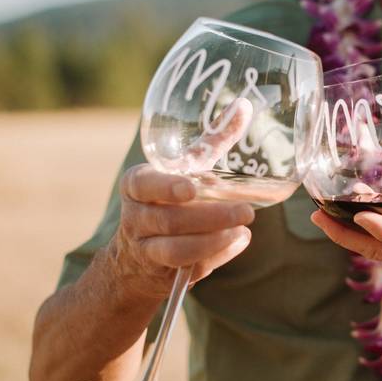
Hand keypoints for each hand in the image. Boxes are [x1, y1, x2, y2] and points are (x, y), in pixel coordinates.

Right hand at [109, 99, 256, 297]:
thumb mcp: (184, 169)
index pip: (143, 184)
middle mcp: (135, 217)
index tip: (191, 188)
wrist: (135, 258)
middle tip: (246, 212)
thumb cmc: (170, 199)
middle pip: (169, 220)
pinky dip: (215, 257)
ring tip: (243, 230)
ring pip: (176, 249)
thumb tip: (243, 106)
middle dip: (210, 217)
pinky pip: (187, 269)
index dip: (166, 187)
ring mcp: (145, 248)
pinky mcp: (162, 274)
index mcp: (137, 185)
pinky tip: (237, 243)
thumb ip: (212, 141)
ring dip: (213, 241)